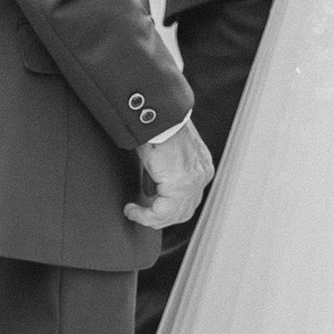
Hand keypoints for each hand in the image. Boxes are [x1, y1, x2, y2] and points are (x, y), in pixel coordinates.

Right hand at [137, 116, 214, 232]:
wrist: (158, 115)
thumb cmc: (158, 126)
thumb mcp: (163, 151)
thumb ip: (165, 171)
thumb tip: (152, 188)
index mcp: (201, 166)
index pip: (189, 199)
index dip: (168, 208)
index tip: (147, 207)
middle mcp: (202, 174)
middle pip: (184, 210)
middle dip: (159, 218)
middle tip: (141, 215)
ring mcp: (195, 181)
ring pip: (174, 214)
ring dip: (151, 218)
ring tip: (135, 212)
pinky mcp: (181, 184)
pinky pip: (163, 212)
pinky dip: (145, 215)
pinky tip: (132, 210)